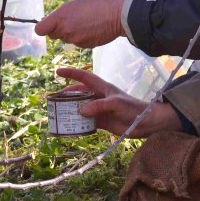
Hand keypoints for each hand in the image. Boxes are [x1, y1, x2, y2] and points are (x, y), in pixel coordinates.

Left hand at [34, 0, 124, 47]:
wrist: (117, 16)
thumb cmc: (97, 5)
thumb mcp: (74, 4)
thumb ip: (61, 15)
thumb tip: (52, 24)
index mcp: (61, 17)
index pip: (40, 30)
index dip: (44, 27)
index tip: (48, 25)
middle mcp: (66, 30)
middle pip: (54, 35)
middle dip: (59, 30)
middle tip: (72, 21)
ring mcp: (75, 40)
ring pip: (67, 39)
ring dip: (72, 33)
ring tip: (85, 23)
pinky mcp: (84, 46)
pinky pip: (78, 43)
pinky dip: (82, 38)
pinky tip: (91, 29)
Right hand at [57, 67, 181, 136]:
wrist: (146, 123)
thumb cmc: (133, 108)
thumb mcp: (116, 104)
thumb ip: (98, 106)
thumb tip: (80, 111)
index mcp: (102, 87)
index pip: (84, 77)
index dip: (71, 73)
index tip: (58, 72)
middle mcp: (98, 97)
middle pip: (78, 94)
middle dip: (66, 95)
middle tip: (53, 100)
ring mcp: (99, 109)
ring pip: (80, 108)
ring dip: (70, 111)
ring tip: (58, 115)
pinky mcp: (101, 122)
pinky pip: (86, 122)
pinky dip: (78, 124)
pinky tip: (70, 128)